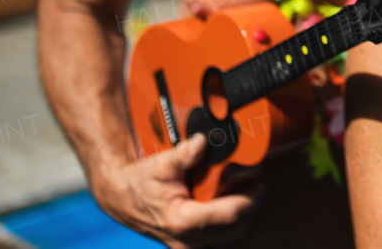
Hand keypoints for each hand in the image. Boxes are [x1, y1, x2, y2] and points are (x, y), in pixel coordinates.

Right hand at [97, 134, 262, 248]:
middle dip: (250, 208)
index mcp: (182, 221)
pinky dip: (227, 223)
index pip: (230, 215)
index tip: (260, 184)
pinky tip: (228, 203)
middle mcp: (186, 239)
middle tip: (256, 187)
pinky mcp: (187, 244)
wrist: (121, 198)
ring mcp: (187, 245)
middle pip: (235, 229)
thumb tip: (202, 142)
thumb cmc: (141, 183)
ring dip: (241, 218)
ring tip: (244, 194)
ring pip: (228, 237)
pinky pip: (217, 237)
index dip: (250, 199)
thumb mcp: (161, 164)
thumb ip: (184, 154)